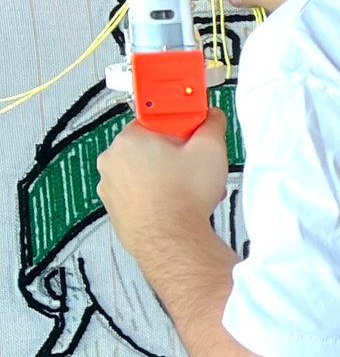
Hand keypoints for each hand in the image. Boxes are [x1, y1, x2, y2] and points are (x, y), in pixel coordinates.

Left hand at [98, 110, 231, 259]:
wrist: (171, 240)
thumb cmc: (183, 199)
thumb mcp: (211, 149)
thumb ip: (212, 123)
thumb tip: (211, 116)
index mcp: (130, 138)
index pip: (157, 119)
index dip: (181, 128)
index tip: (192, 135)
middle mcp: (112, 159)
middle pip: (150, 144)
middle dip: (174, 153)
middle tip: (193, 165)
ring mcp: (109, 185)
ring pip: (142, 170)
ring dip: (164, 175)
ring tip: (186, 188)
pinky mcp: (113, 207)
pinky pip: (136, 192)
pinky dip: (153, 195)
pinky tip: (174, 202)